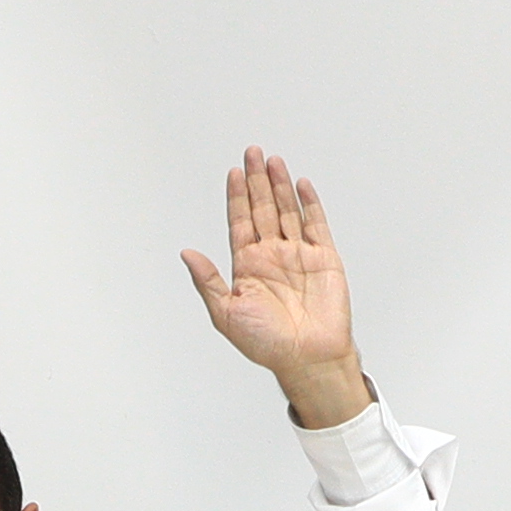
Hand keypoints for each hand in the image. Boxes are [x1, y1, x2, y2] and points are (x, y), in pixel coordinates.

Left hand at [178, 146, 368, 426]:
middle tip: (252, 152)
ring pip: (287, 211)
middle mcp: (272, 256)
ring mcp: (298, 255)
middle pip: (263, 209)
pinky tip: (300, 185)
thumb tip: (187, 253)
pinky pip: (315, 225)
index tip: (233, 173)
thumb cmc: (267, 344)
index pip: (240, 223)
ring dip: (279, 186)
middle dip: (256, 181)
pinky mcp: (323, 259)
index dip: (236, 198)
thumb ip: (207, 282)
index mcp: (248, 266)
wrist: (308, 358)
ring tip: (272, 161)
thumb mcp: (226, 314)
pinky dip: (309, 204)